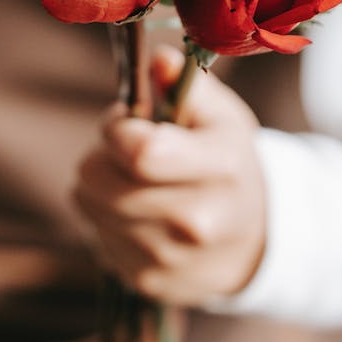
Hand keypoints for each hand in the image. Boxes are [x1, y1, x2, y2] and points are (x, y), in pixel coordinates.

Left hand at [74, 48, 267, 304]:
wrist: (253, 242)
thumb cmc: (228, 165)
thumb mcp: (222, 117)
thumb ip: (188, 85)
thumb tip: (158, 61)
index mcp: (220, 168)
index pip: (140, 152)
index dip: (117, 129)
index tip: (127, 123)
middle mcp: (197, 222)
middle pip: (99, 179)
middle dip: (102, 156)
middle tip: (128, 152)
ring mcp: (169, 258)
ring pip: (87, 204)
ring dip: (99, 187)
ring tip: (134, 181)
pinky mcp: (145, 281)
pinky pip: (95, 236)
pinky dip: (106, 221)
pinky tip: (138, 216)